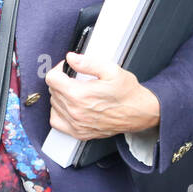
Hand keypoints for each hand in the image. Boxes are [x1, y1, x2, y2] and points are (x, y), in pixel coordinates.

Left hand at [43, 51, 159, 140]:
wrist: (140, 113)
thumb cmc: (127, 93)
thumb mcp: (111, 70)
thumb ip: (87, 63)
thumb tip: (71, 58)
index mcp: (79, 95)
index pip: (52, 79)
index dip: (59, 69)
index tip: (67, 68)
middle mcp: (75, 111)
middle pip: (53, 91)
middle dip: (61, 80)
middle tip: (74, 77)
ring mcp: (77, 124)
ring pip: (54, 105)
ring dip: (60, 95)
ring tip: (73, 90)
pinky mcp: (80, 133)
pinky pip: (57, 122)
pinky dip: (58, 112)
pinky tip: (68, 106)